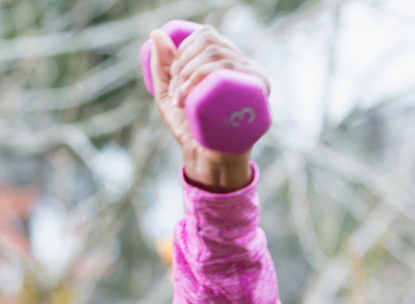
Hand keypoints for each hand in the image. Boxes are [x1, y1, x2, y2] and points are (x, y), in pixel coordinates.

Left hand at [148, 26, 269, 192]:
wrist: (206, 158)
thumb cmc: (191, 127)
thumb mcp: (170, 95)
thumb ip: (161, 67)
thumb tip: (156, 34)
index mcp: (227, 61)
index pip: (206, 36)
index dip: (182, 51)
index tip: (172, 77)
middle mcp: (244, 66)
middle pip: (211, 43)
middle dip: (183, 64)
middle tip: (176, 92)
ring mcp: (253, 79)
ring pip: (219, 57)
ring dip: (190, 75)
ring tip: (181, 101)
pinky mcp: (258, 94)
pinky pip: (233, 73)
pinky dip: (204, 78)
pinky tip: (191, 96)